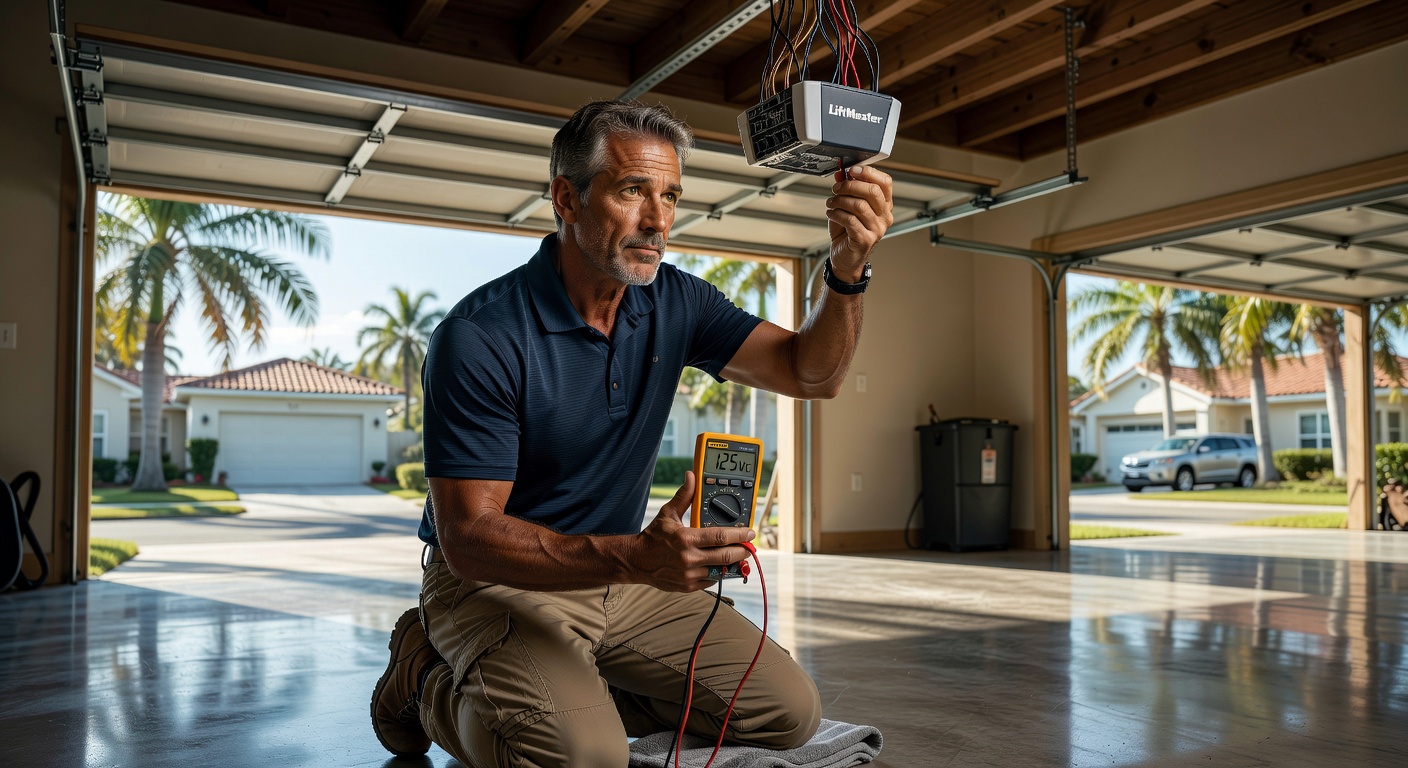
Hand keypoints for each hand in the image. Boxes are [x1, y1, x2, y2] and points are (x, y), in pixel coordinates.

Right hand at [632, 471, 754, 591]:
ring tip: (739, 555)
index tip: (750, 532)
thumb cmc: (653, 537)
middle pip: (725, 556)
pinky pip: (710, 580)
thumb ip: (684, 496)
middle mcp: (688, 558)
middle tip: (750, 546)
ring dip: (732, 563)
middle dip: (742, 551)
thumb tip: (691, 476)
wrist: (635, 561)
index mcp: (685, 539)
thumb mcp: (668, 514)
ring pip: (720, 570)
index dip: (739, 535)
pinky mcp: (687, 586)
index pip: (720, 537)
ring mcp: (689, 574)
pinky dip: (718, 573)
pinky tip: (721, 565)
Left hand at [826, 164, 893, 278]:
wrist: (845, 257)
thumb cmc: (847, 232)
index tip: (852, 170)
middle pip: (872, 191)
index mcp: (884, 205)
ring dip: (840, 201)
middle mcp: (885, 217)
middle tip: (836, 189)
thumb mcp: (847, 206)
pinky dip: (836, 214)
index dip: (868, 172)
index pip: (884, 182)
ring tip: (831, 203)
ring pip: (859, 205)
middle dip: (850, 186)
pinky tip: (831, 214)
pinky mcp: (865, 239)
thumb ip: (847, 189)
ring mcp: (877, 229)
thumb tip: (841, 172)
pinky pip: (850, 220)